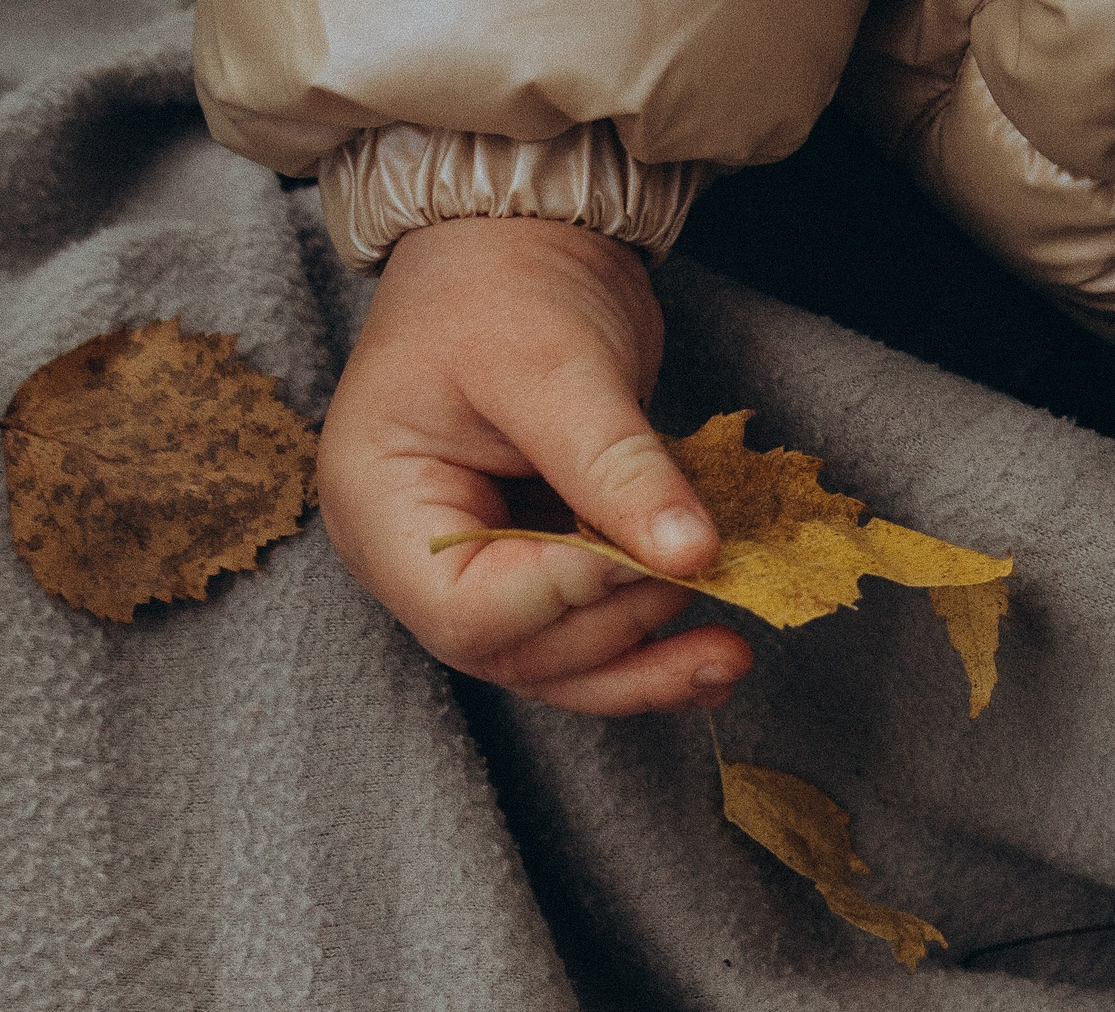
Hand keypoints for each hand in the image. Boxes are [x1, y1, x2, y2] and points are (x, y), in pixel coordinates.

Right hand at [317, 216, 749, 712]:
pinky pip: (591, 637)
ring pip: (561, 664)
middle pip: (519, 652)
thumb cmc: (502, 282)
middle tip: (704, 569)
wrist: (515, 240)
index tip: (649, 556)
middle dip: (619, 626)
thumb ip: (616, 464)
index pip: (468, 611)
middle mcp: (418, 559)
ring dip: (648, 668)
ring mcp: (477, 572)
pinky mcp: (537, 569)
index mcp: (383, 507)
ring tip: (731, 652)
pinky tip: (717, 654)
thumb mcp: (554, 363)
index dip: (567, 600)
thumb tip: (692, 554)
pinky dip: (654, 651)